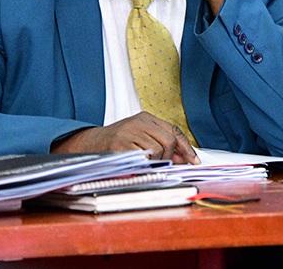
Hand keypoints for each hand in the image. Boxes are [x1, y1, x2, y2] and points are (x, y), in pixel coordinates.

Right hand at [51, 111, 199, 164]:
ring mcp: (129, 132)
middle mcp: (139, 122)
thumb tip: (182, 159)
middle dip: (171, 157)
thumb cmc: (116, 143)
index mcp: (145, 118)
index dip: (186, 146)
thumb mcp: (139, 137)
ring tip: (145, 164)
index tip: (194, 160)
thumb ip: (160, 143)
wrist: (88, 144)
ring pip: (158, 150)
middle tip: (166, 166)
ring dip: (156, 162)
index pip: (173, 130)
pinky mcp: (120, 143)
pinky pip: (143, 157)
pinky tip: (138, 165)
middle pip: (168, 140)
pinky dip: (145, 165)